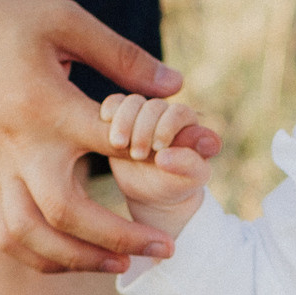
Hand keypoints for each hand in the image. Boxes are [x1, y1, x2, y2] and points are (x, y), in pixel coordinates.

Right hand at [0, 0, 195, 272]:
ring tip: (121, 265)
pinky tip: (76, 258)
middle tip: (164, 248)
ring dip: (79, 261)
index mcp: (46, 106)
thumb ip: (121, 54)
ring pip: (33, 238)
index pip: (113, 144)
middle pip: (68, 214)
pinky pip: (9, 236)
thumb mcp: (61, 19)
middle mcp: (21, 148)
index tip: (199, 160)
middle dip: (119, 238)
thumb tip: (176, 86)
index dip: (161, 156)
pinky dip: (42, 257)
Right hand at [100, 93, 214, 227]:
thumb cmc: (176, 183)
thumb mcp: (190, 179)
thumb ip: (188, 165)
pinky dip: (109, 109)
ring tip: (119, 145)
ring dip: (123, 122)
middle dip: (143, 130)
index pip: (178, 113)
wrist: (151, 192)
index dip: (166, 128)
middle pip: (153, 107)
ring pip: (132, 103)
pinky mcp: (121, 117)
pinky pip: (114, 103)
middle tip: (138, 155)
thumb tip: (165, 156)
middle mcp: (166, 113)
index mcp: (188, 123)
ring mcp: (142, 113)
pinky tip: (106, 122)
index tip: (158, 149)